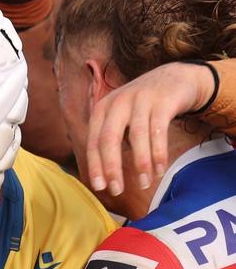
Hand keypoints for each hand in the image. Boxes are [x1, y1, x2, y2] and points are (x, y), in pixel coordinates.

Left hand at [85, 61, 214, 195]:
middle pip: (109, 139)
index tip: (99, 187)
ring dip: (140, 164)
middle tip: (117, 190)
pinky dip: (158, 153)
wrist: (175, 78)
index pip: (93, 142)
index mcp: (102, 109)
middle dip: (112, 168)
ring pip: (136, 137)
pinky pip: (159, 131)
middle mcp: (118, 102)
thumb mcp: (118, 117)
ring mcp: (140, 99)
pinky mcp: (162, 101)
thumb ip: (107, 139)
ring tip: (144, 184)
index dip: (95, 166)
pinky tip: (159, 170)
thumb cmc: (141, 107)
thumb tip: (100, 177)